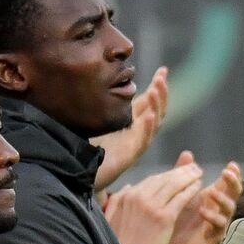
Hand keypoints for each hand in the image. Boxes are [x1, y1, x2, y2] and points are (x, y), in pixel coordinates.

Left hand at [92, 66, 169, 190]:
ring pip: (153, 124)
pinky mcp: (129, 156)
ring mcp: (134, 144)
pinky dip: (148, 128)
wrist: (80, 173)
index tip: (163, 70)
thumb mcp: (95, 119)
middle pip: (156, 111)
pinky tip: (150, 116)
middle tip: (162, 77)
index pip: (148, 102)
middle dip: (161, 93)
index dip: (157, 87)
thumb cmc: (85, 147)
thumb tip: (101, 81)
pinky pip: (143, 141)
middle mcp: (135, 133)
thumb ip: (103, 104)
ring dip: (157, 106)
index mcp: (129, 123)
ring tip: (157, 89)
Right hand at [102, 152, 201, 243]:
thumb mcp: (110, 217)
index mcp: (127, 196)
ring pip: (174, 184)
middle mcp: (139, 196)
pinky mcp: (165, 217)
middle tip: (194, 167)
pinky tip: (199, 186)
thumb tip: (128, 187)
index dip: (168, 174)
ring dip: (189, 177)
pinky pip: (181, 198)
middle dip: (181, 171)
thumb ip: (118, 200)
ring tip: (198, 173)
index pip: (152, 179)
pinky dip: (191, 189)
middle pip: (164, 178)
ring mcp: (152, 206)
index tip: (178, 172)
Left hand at [169, 160, 242, 243]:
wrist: (169, 241)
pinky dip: (212, 217)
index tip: (232, 165)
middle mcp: (221, 207)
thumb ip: (183, 173)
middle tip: (226, 173)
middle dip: (233, 182)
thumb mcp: (180, 192)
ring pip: (229, 209)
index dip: (234, 173)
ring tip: (211, 192)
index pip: (229, 182)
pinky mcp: (215, 235)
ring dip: (222, 199)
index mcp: (215, 195)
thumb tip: (187, 153)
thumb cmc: (178, 214)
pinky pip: (219, 226)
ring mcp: (220, 221)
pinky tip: (202, 211)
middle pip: (234, 193)